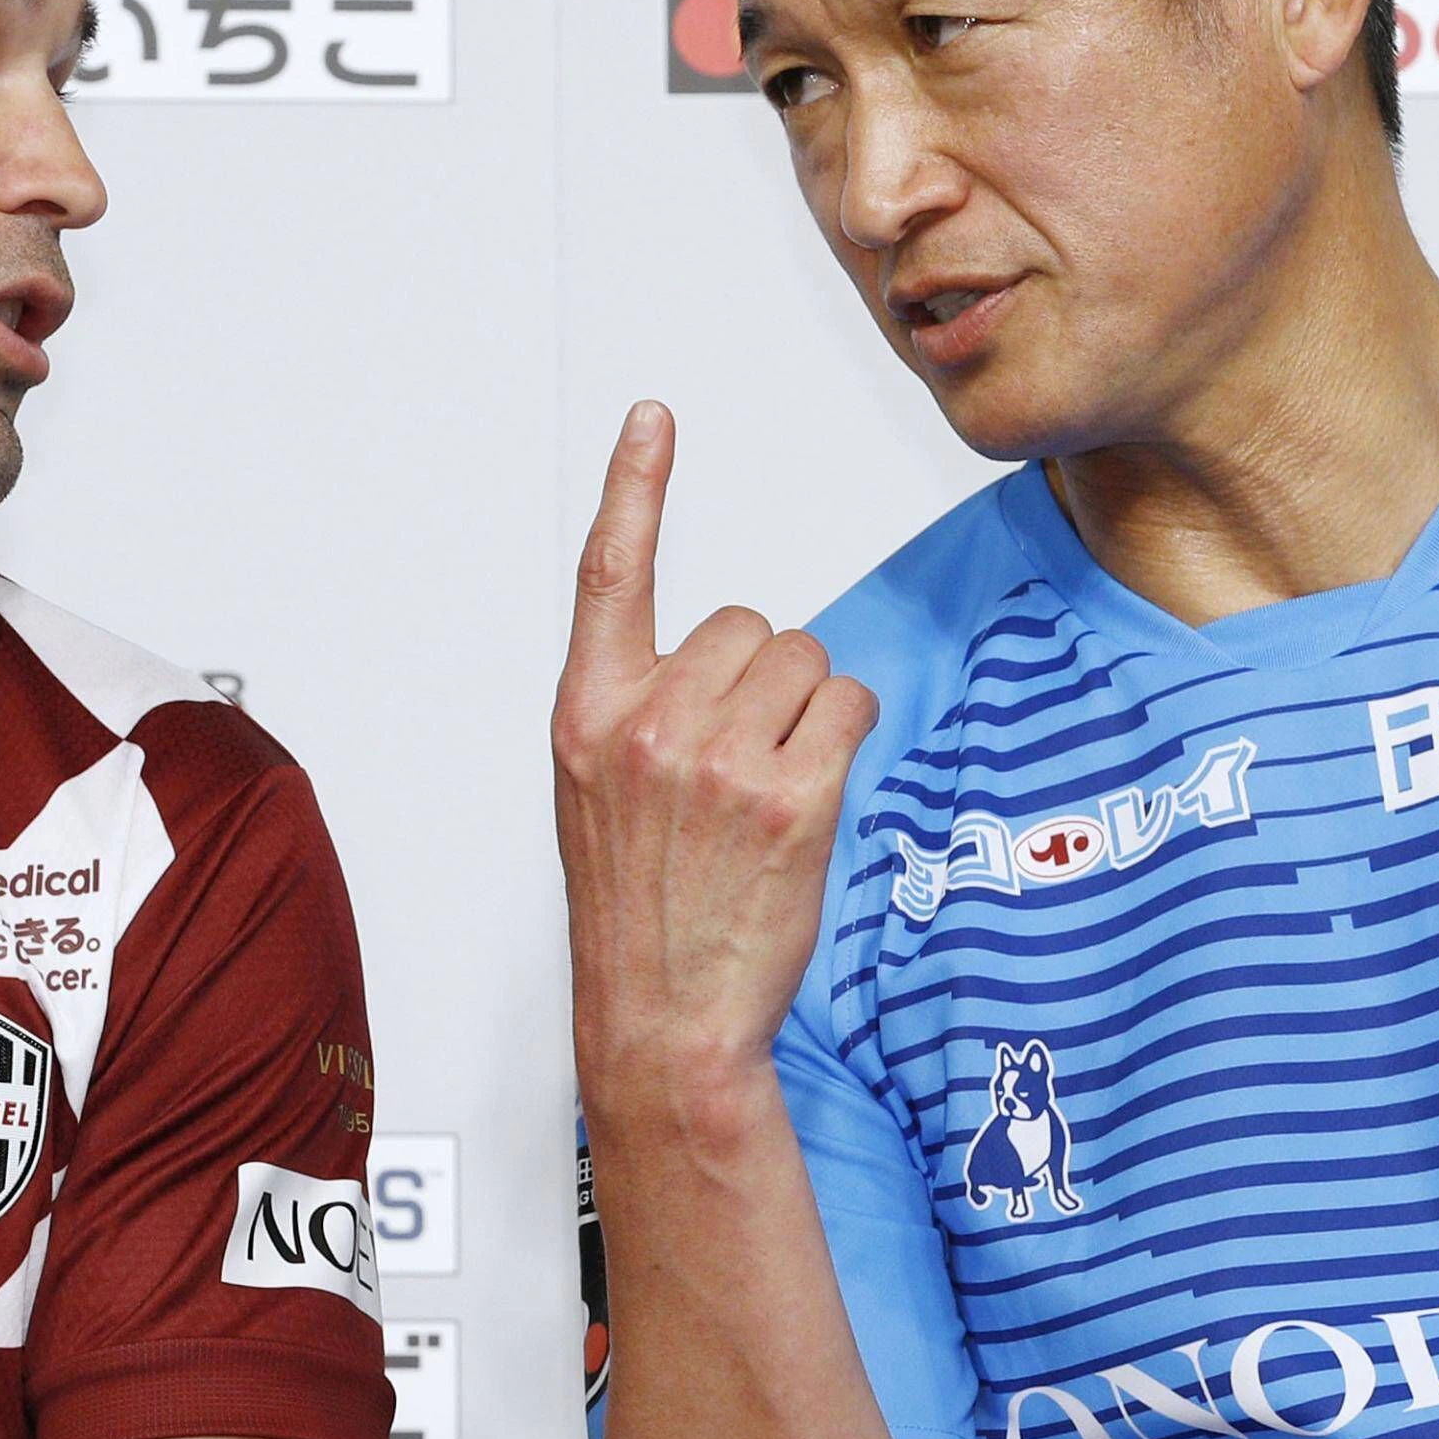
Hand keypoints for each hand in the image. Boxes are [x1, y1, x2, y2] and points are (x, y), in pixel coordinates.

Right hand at [551, 404, 878, 1088]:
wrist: (664, 1017)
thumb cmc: (640, 911)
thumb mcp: (599, 796)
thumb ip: (641, 712)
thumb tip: (718, 662)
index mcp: (588, 715)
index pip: (608, 575)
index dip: (633, 488)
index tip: (652, 420)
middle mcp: (648, 725)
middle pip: (749, 623)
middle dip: (763, 678)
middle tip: (741, 762)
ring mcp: (719, 759)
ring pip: (806, 660)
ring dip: (810, 710)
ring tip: (771, 788)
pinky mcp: (791, 796)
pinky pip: (849, 706)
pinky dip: (846, 736)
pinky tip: (811, 795)